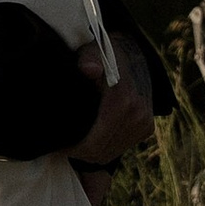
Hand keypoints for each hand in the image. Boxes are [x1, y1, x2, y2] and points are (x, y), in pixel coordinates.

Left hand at [71, 40, 153, 170]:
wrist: (135, 56)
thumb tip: (88, 69)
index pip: (93, 145)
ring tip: (73, 139)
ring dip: (90, 151)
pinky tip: (90, 137)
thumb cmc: (106, 55)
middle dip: (78, 151)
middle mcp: (137, 117)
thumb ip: (87, 59)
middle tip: (61, 142)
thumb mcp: (92, 51)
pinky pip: (119, 148)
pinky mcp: (146, 129)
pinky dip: (104, 147)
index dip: (72, 149)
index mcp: (123, 102)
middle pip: (99, 153)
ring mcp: (144, 124)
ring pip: (109, 154)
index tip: (58, 144)